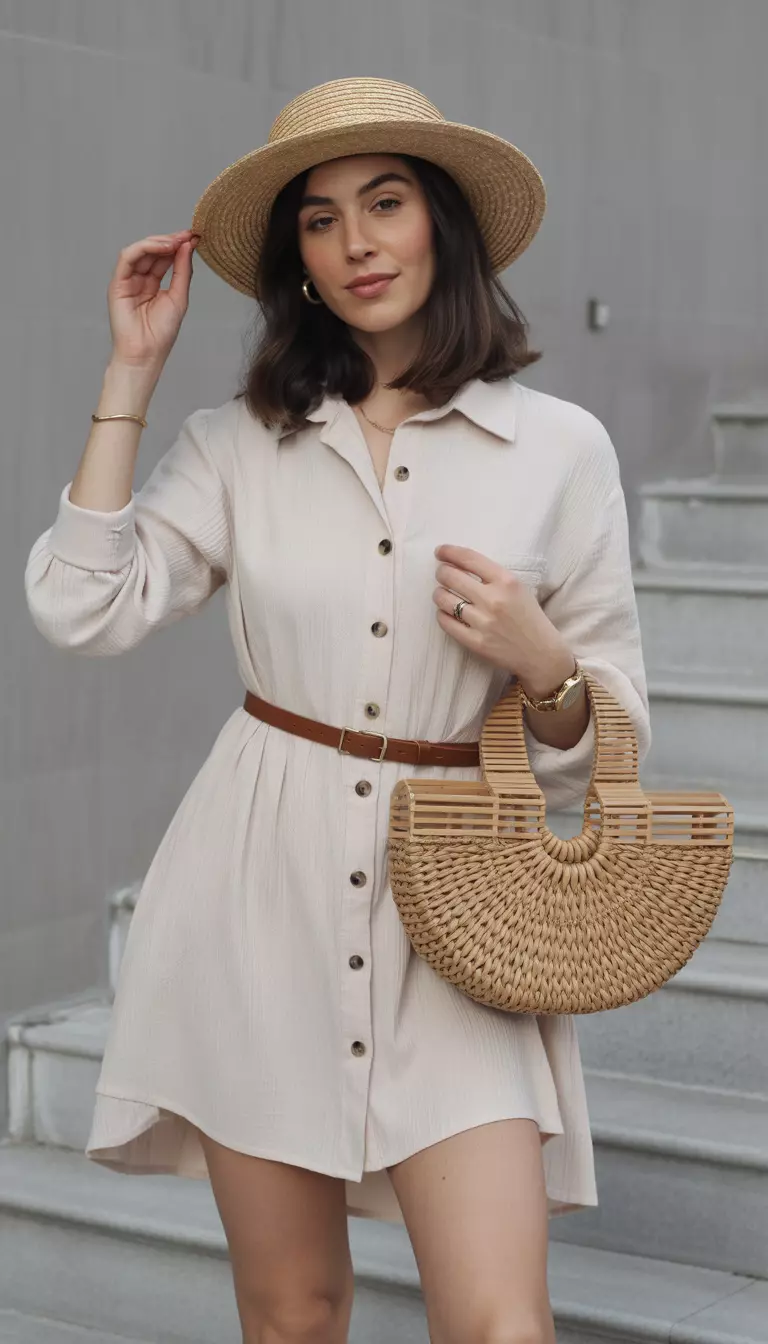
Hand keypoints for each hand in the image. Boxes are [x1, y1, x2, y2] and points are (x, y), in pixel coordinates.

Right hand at [107, 229, 199, 370]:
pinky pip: (128, 258)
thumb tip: (187, 245)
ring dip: (159, 242)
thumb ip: (182, 271)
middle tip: (187, 235)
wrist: (145, 353)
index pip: (165, 258)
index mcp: (153, 284)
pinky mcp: (117, 283)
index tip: (194, 237)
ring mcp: (127, 280)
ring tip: (176, 241)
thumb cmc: (161, 333)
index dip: (178, 245)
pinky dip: (144, 248)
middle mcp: (139, 279)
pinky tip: (162, 247)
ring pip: (140, 250)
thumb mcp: (179, 297)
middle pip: (153, 251)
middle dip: (171, 240)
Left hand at [432, 544, 574, 695]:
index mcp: (507, 581)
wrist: (541, 654)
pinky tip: (446, 613)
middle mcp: (493, 599)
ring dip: (439, 594)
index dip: (449, 552)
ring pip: (444, 600)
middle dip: (442, 572)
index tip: (440, 552)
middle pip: (451, 577)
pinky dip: (442, 615)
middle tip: (442, 574)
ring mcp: (483, 622)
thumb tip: (460, 565)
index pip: (469, 559)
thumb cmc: (530, 618)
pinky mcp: (475, 642)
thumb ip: (493, 576)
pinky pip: (446, 623)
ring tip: (442, 594)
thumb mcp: (519, 588)